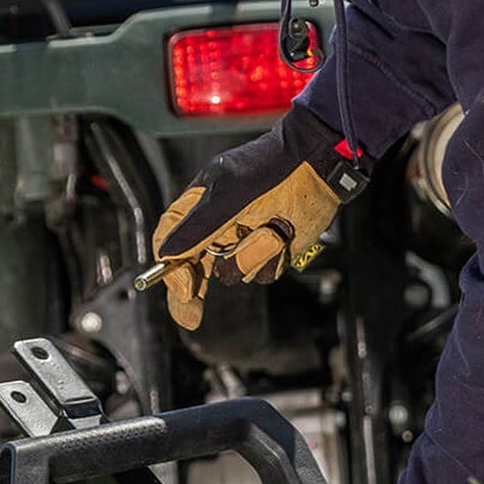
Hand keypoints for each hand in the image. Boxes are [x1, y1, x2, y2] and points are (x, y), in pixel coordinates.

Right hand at [151, 104, 371, 329]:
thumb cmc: (269, 169)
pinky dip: (273, 258)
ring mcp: (242, 243)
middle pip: (193, 270)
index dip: (172, 268)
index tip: (185, 285)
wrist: (316, 165)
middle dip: (191, 295)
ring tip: (270, 228)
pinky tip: (282, 233)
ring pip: (234, 273)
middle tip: (190, 317)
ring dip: (253, 256)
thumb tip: (167, 255)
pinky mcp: (268, 254)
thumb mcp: (227, 196)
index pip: (171, 244)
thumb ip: (196, 228)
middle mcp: (216, 229)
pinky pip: (262, 274)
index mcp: (198, 209)